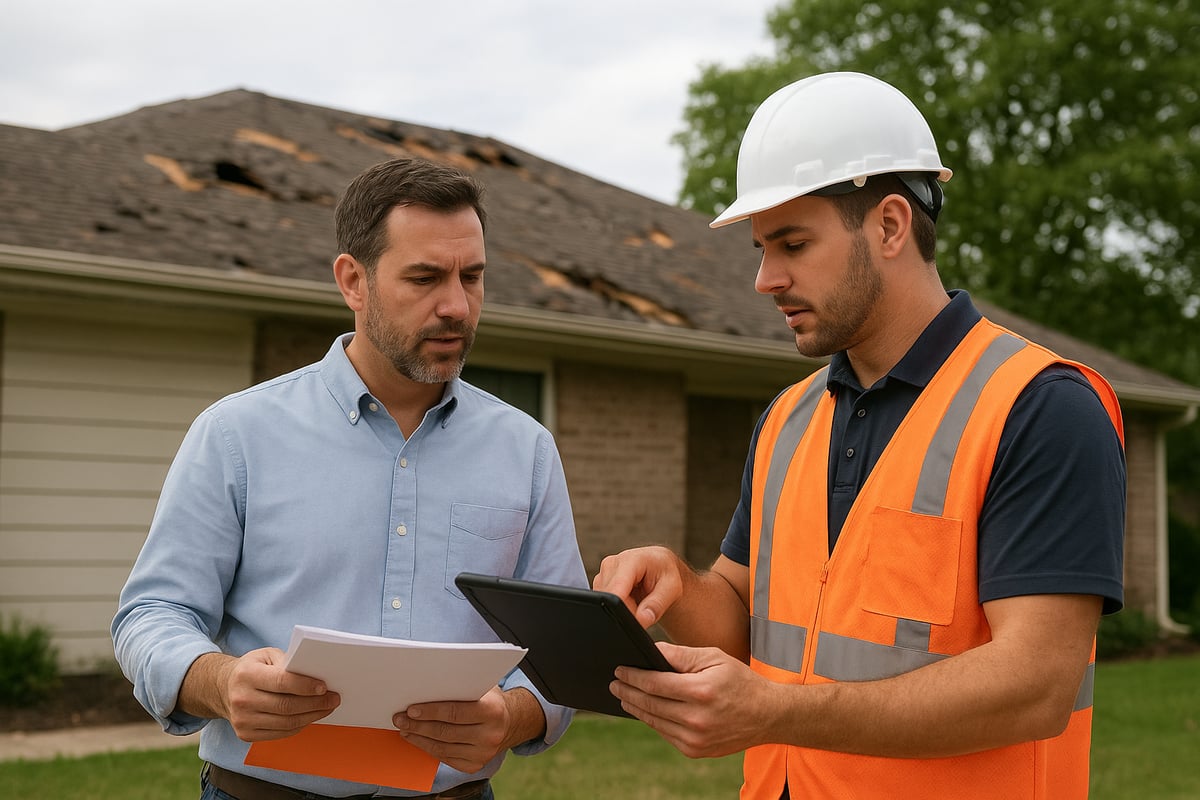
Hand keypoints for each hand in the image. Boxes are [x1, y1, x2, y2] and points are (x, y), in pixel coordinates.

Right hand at [213, 648, 340, 741]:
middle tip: (333, 699)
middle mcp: (241, 699)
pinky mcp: (245, 735)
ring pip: (286, 722)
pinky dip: (300, 725)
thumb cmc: (252, 668)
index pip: (281, 682)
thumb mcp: (266, 655)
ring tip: (327, 708)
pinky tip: (310, 716)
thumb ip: (287, 662)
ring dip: (312, 716)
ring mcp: (242, 720)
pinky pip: (281, 733)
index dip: (305, 686)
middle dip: (315, 703)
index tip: (324, 687)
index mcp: (246, 675)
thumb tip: (314, 674)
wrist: (223, 689)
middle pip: (286, 706)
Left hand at [393, 686, 543, 773]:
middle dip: (419, 726)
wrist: (510, 723)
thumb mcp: (483, 688)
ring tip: (404, 729)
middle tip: (400, 719)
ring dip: (419, 738)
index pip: (455, 712)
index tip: (411, 710)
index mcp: (492, 711)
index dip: (431, 711)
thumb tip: (426, 685)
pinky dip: (428, 748)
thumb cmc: (490, 700)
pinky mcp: (474, 765)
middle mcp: (490, 735)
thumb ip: (461, 687)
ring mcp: (483, 754)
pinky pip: (445, 758)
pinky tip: (418, 740)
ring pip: (442, 747)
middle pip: (445, 732)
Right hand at [593, 545, 685, 627]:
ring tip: (637, 600)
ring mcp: (603, 573)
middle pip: (610, 598)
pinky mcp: (600, 582)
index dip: (624, 608)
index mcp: (631, 559)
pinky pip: (605, 603)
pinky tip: (629, 599)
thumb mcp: (671, 588)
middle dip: (626, 610)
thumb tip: (642, 620)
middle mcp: (612, 564)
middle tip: (643, 606)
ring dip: (622, 608)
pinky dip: (618, 606)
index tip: (634, 620)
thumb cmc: (666, 573)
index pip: (617, 587)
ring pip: (606, 603)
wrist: (660, 567)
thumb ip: (656, 605)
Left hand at [612, 641, 780, 758]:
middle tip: (614, 683)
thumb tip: (652, 650)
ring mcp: (696, 738)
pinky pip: (666, 734)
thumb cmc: (739, 680)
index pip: (655, 683)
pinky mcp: (696, 750)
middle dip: (628, 692)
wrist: (767, 714)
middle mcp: (697, 718)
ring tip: (624, 696)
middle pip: (650, 704)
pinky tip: (645, 710)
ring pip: (655, 721)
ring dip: (636, 708)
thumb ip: (681, 654)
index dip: (633, 676)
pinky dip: (653, 721)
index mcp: (701, 691)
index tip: (619, 669)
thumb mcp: (714, 657)